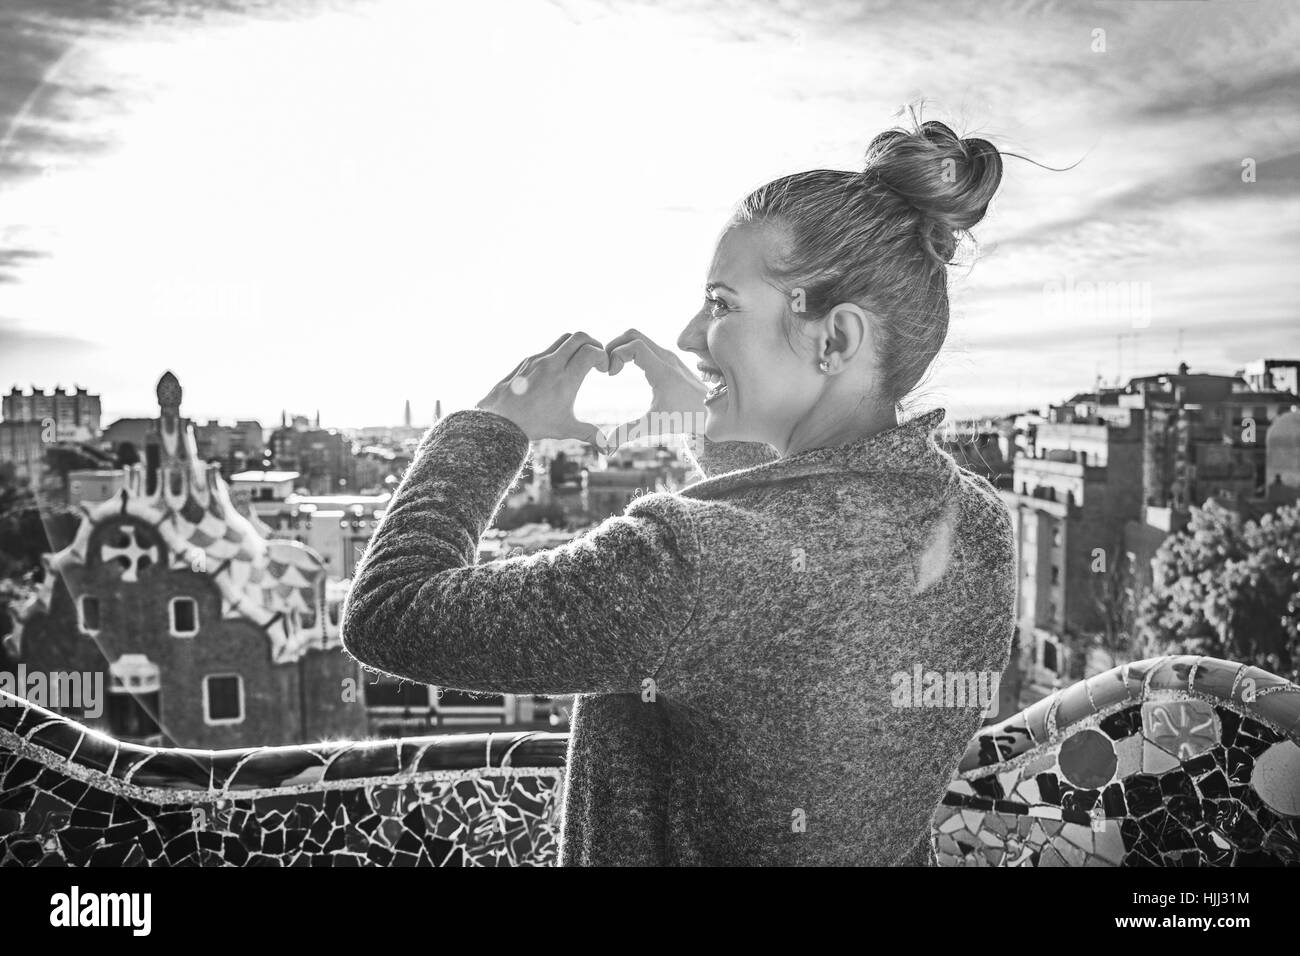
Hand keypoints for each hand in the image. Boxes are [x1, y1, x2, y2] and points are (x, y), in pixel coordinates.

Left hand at [476, 332, 609, 449]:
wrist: (500, 420)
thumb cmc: (534, 424)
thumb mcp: (565, 428)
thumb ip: (590, 434)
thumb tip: (608, 449)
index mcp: (566, 379)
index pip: (591, 352)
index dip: (603, 357)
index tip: (603, 370)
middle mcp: (552, 364)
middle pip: (579, 337)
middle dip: (593, 343)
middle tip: (596, 358)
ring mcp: (538, 360)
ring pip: (563, 339)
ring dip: (576, 344)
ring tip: (580, 359)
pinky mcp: (527, 360)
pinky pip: (548, 348)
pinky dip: (560, 352)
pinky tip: (560, 368)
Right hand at [602, 328, 707, 453]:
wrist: (713, 411)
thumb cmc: (685, 418)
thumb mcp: (654, 425)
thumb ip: (629, 433)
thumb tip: (607, 447)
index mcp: (661, 370)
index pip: (633, 346)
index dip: (616, 355)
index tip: (611, 375)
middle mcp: (665, 357)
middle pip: (633, 334)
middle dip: (613, 345)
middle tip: (606, 366)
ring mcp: (668, 356)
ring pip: (639, 337)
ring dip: (622, 347)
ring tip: (613, 368)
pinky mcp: (669, 359)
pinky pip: (646, 344)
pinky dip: (631, 350)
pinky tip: (626, 369)